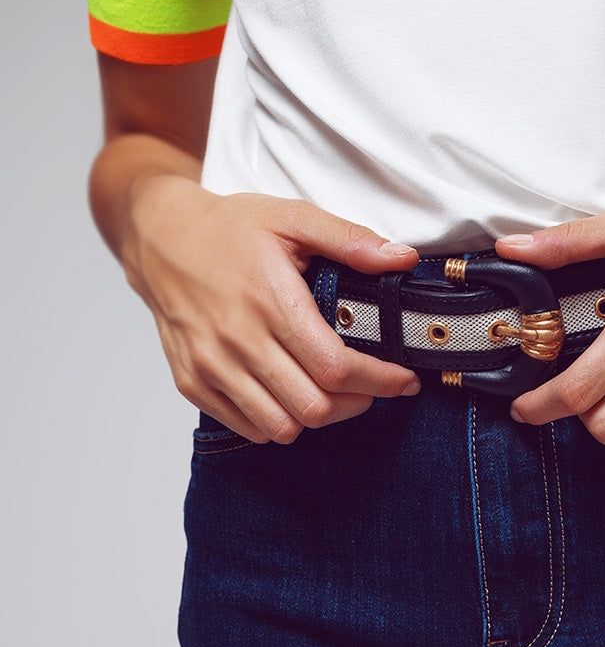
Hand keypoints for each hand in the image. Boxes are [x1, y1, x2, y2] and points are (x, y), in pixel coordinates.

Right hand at [122, 175, 420, 442]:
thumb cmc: (229, 228)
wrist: (159, 236)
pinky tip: (291, 395)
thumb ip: (349, 239)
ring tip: (333, 394)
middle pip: (314, 406)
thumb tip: (402, 258)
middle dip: (356, 403)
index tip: (404, 381)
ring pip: (282, 427)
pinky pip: (249, 428)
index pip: (335, 366)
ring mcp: (210, 366)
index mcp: (268, 299)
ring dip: (318, 417)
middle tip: (370, 387)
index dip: (378, 381)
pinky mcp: (192, 383)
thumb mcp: (292, 217)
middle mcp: (236, 339)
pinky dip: (278, 422)